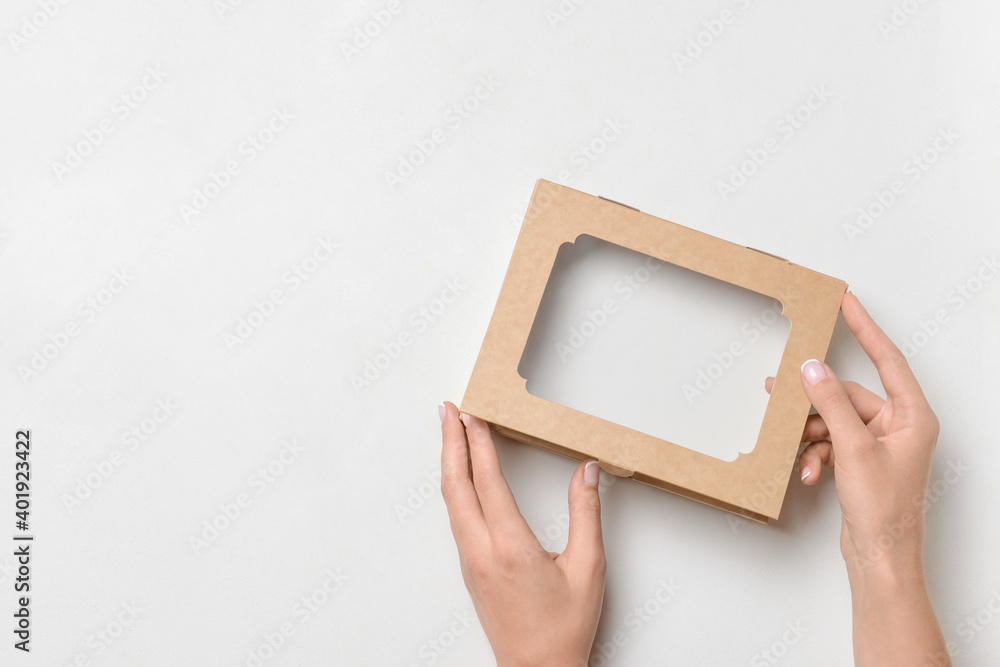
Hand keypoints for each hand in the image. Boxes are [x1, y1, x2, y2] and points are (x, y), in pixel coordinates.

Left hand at [439, 402, 605, 666]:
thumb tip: (587, 470)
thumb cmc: (564, 628)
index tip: (472, 414)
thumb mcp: (588, 567)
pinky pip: (456, 518)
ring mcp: (471, 561)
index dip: (477, 442)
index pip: (488, 480)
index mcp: (510, 546)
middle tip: (446, 410)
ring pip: (451, 501)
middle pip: (456, 485)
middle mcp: (482, 551)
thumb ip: (586, 513)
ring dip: (449, 463)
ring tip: (450, 434)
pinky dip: (454, 487)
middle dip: (449, 442)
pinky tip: (460, 477)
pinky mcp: (470, 569)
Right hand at [768, 292, 948, 665]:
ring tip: (791, 442)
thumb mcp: (853, 448)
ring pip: (834, 421)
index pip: (888, 359)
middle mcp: (900, 427)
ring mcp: (880, 446)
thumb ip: (830, 403)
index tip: (847, 303)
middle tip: (781, 387)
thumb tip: (814, 369)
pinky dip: (815, 454)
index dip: (865, 329)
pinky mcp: (862, 463)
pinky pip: (831, 444)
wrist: (880, 557)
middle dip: (815, 399)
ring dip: (811, 434)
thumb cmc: (884, 509)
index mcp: (913, 416)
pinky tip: (808, 472)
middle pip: (849, 396)